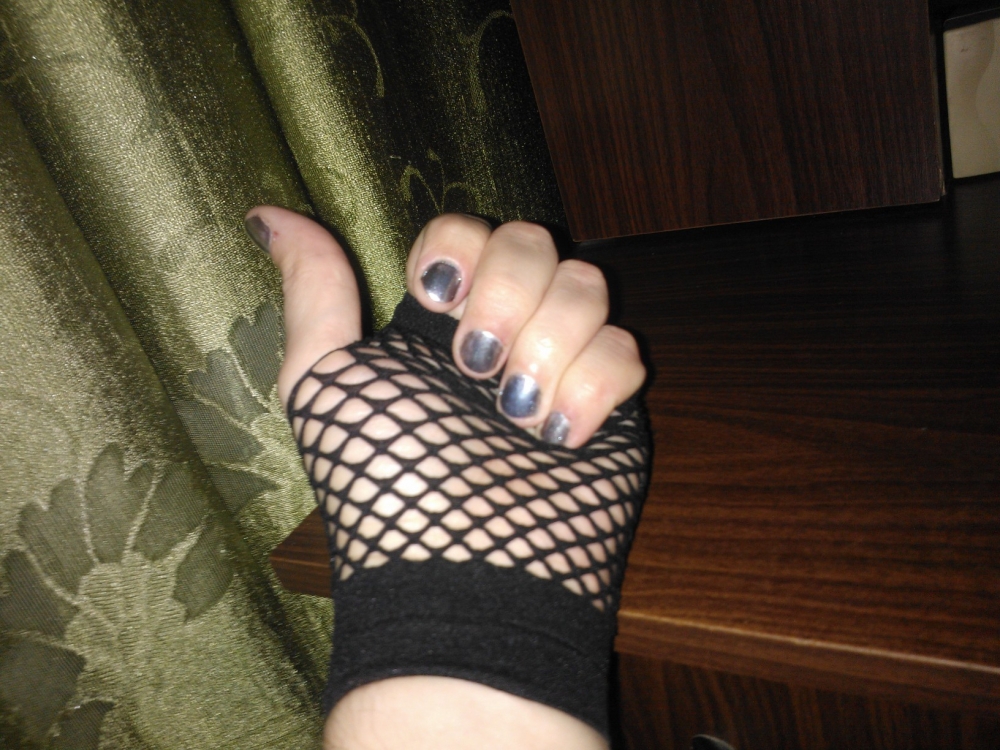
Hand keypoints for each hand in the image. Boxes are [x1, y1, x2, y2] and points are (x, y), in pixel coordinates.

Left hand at [245, 208, 644, 447]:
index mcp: (437, 322)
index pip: (466, 229)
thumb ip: (312, 290)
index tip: (438, 300)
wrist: (463, 571)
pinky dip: (593, 390)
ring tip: (517, 416)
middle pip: (535, 241)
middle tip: (476, 367)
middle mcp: (501, 333)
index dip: (459, 247)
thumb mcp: (323, 380)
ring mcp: (560, 366)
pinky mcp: (611, 406)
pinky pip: (627, 348)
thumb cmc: (385, 480)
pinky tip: (560, 438)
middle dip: (508, 296)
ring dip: (549, 347)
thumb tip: (264, 212)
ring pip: (587, 286)